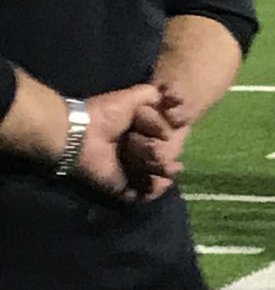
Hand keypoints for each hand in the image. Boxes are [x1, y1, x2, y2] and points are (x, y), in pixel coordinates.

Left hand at [75, 84, 177, 201]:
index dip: (170, 137)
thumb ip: (157, 95)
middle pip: (163, 158)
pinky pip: (142, 195)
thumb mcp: (136, 95)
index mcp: (140, 132)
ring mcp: (129, 171)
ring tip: (165, 167)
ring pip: (156, 175)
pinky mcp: (121, 187)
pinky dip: (154, 191)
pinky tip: (162, 182)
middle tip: (160, 152)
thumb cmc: (107, 113)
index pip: (165, 139)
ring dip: (164, 171)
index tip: (172, 132)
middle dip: (166, 156)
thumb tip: (176, 106)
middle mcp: (137, 152)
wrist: (82, 134)